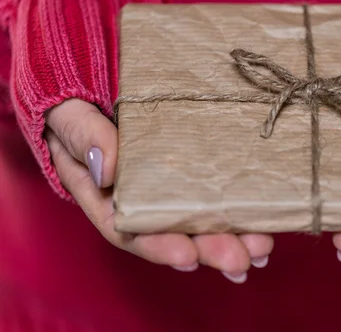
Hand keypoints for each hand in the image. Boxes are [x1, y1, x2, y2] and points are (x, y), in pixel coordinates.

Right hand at [45, 99, 272, 282]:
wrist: (99, 84)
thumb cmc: (76, 103)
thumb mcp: (72, 113)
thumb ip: (85, 136)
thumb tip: (108, 169)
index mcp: (102, 194)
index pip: (128, 228)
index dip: (159, 245)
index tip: (188, 256)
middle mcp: (139, 197)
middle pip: (173, 231)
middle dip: (208, 248)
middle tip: (240, 260)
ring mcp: (168, 184)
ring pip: (200, 218)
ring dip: (232, 238)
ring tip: (261, 248)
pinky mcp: (193, 168)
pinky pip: (216, 193)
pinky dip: (240, 212)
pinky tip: (264, 226)